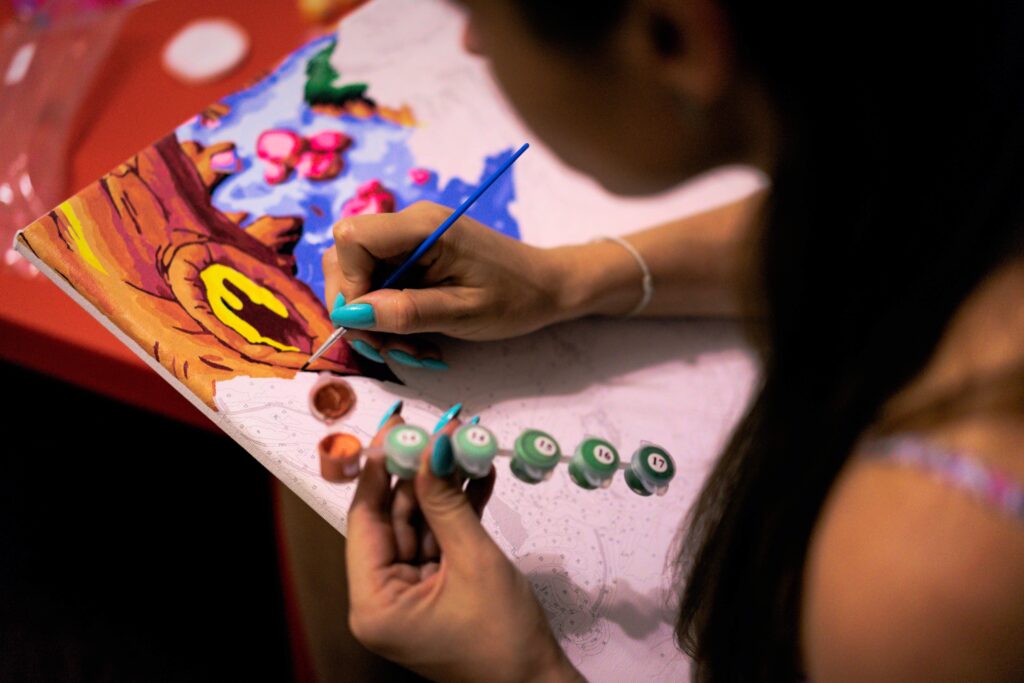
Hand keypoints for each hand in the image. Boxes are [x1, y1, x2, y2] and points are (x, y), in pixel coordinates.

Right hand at [322, 201, 574, 366]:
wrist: (548, 286)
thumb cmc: (515, 297)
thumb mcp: (462, 313)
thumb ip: (406, 312)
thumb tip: (351, 314)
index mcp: (422, 227)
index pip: (351, 239)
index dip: (349, 284)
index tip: (372, 324)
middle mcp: (410, 224)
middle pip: (346, 258)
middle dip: (359, 310)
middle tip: (392, 349)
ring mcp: (410, 240)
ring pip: (360, 277)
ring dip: (375, 320)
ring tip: (413, 350)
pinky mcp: (414, 257)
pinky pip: (380, 285)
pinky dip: (390, 317)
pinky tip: (418, 339)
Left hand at [346, 409, 582, 681]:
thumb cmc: (503, 640)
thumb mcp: (473, 560)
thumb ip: (447, 502)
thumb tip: (433, 449)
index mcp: (374, 604)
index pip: (365, 520)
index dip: (379, 470)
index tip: (394, 429)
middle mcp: (383, 599)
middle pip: (394, 518)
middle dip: (420, 473)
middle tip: (440, 432)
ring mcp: (411, 593)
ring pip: (421, 523)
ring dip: (444, 487)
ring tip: (465, 446)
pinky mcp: (437, 589)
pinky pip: (440, 539)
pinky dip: (458, 511)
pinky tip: (476, 477)